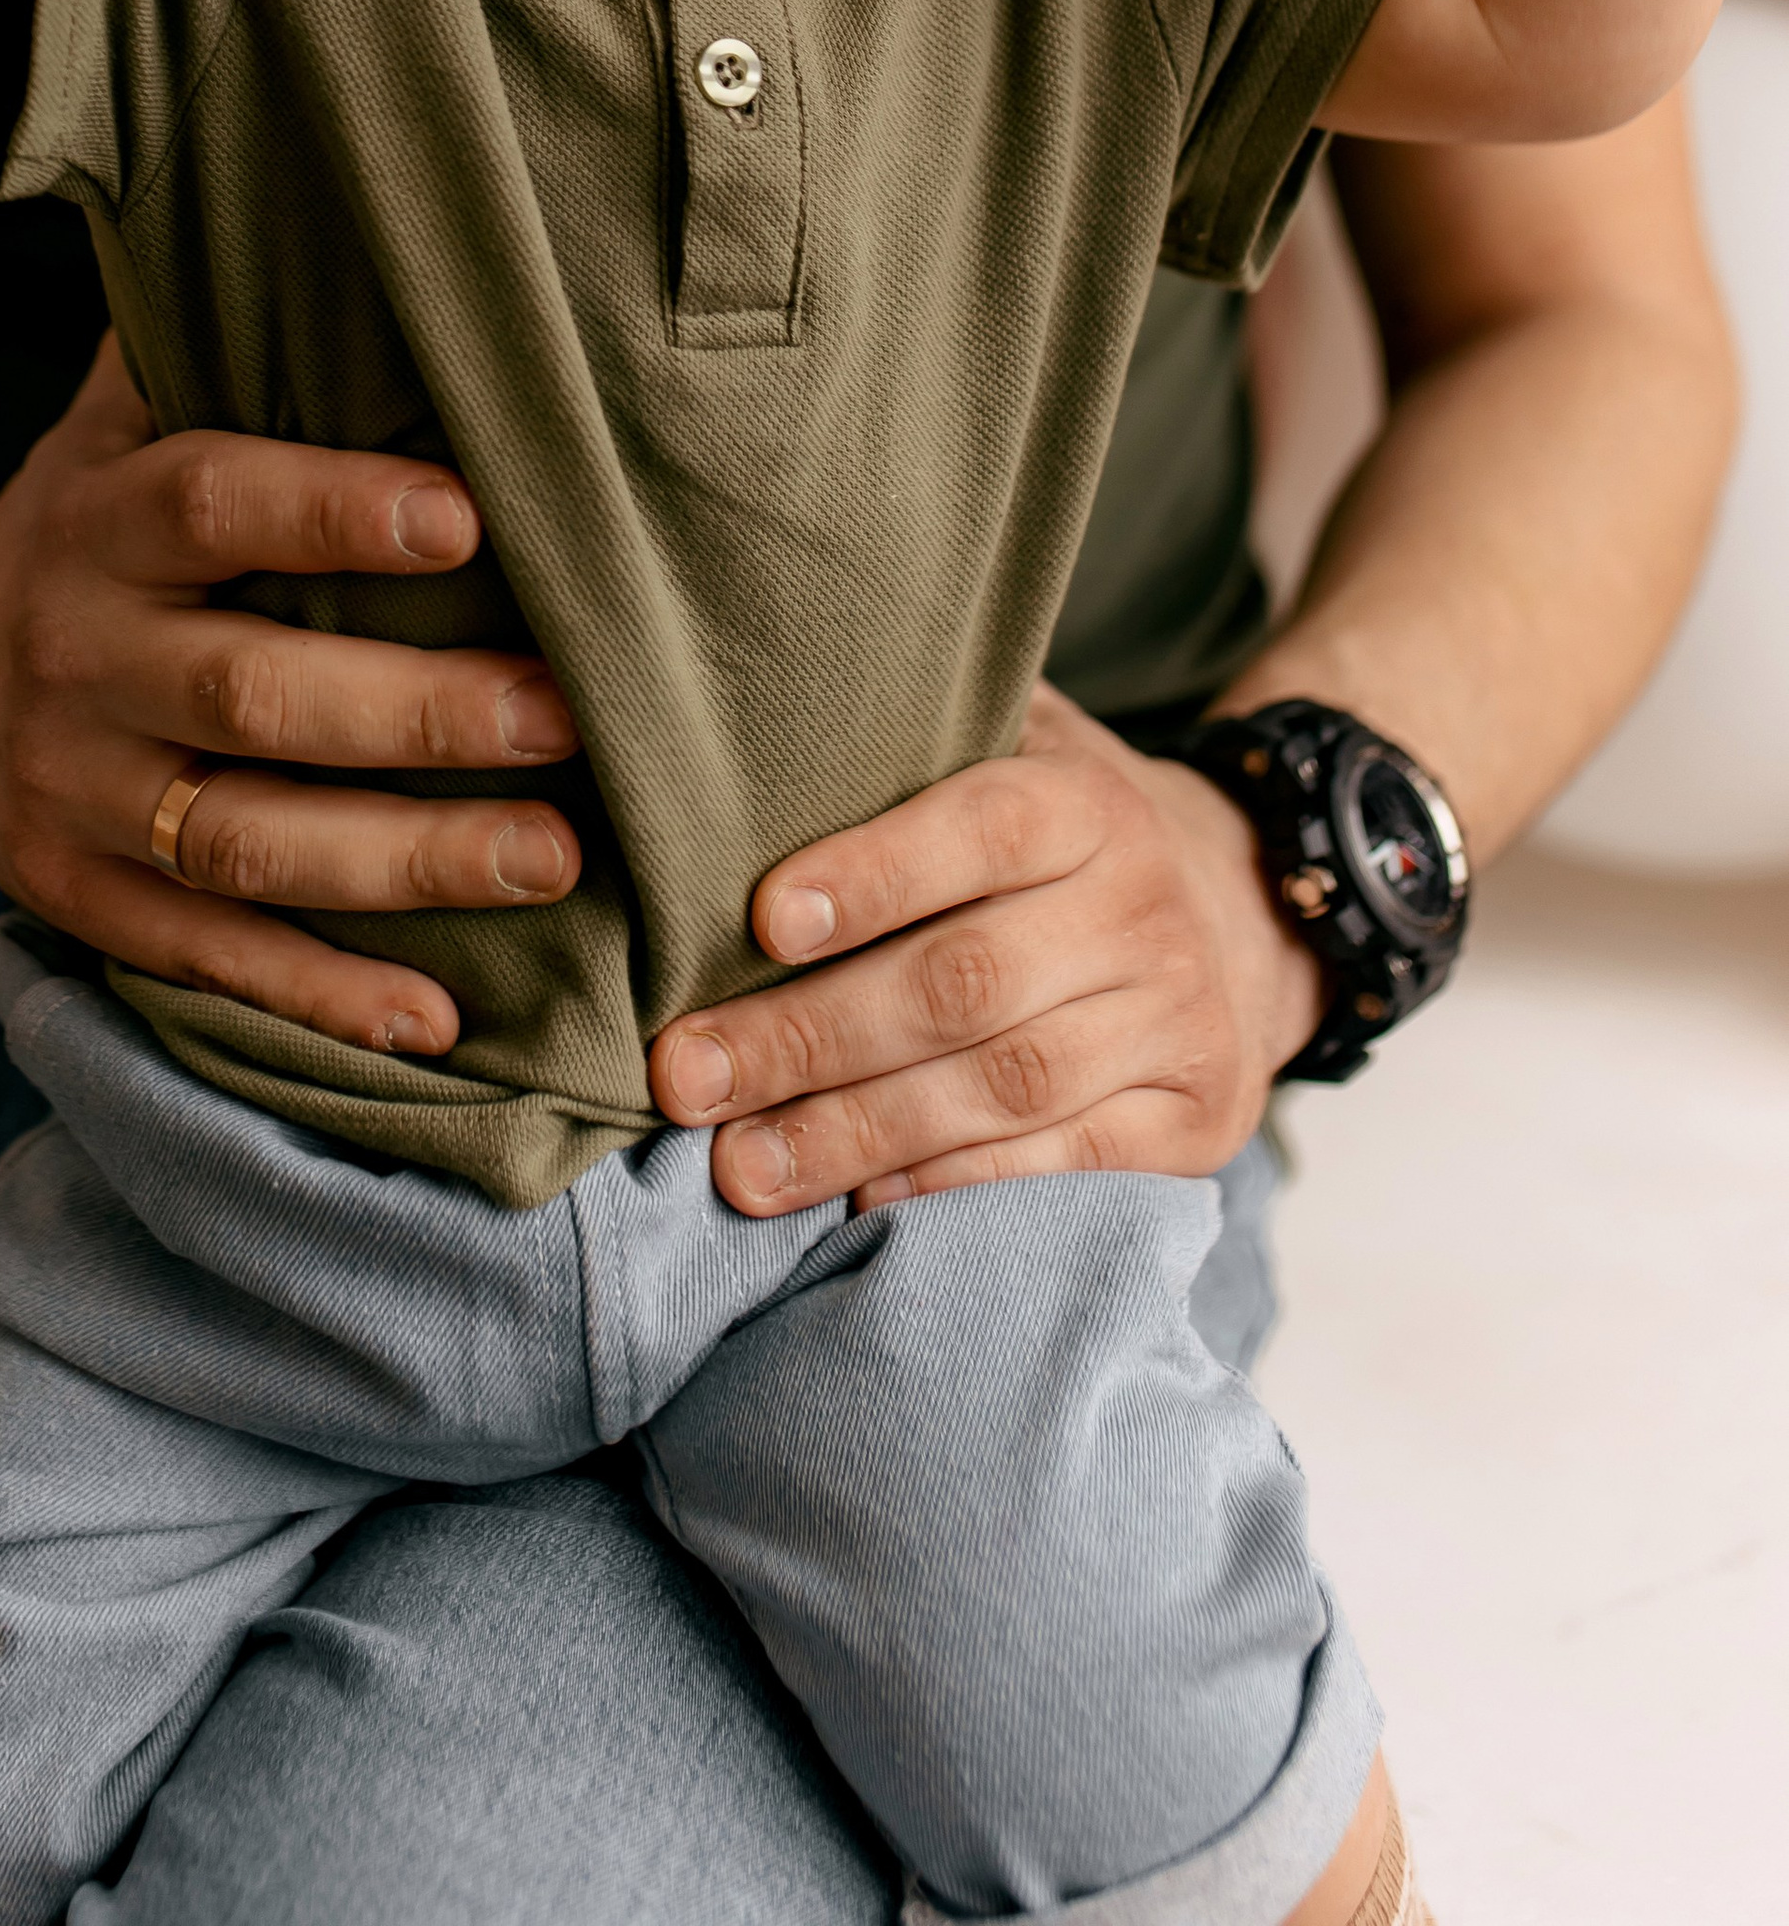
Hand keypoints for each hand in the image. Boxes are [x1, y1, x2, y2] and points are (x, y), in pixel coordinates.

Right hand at [0, 338, 581, 1058]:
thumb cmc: (102, 515)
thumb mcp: (122, 408)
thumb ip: (217, 331)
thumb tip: (352, 200)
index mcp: (96, 519)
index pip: (212, 505)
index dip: (332, 509)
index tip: (469, 510)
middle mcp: (71, 657)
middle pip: (246, 695)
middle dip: (417, 711)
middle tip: (568, 714)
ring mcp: (63, 791)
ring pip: (237, 841)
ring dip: (402, 865)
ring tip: (556, 861)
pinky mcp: (68, 899)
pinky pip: (198, 958)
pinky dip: (315, 996)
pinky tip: (438, 1019)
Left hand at [646, 685, 1321, 1214]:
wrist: (1250, 911)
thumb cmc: (1064, 834)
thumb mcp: (1019, 747)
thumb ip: (919, 737)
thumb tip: (754, 736)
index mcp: (1089, 802)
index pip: (982, 829)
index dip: (873, 874)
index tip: (762, 921)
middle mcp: (1144, 908)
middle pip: (966, 982)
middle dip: (810, 1037)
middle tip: (688, 1076)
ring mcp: (1181, 1020)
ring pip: (1006, 1085)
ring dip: (857, 1133)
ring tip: (740, 1165)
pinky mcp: (1198, 1122)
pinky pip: (1065, 1166)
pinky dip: (953, 1187)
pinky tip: (858, 1202)